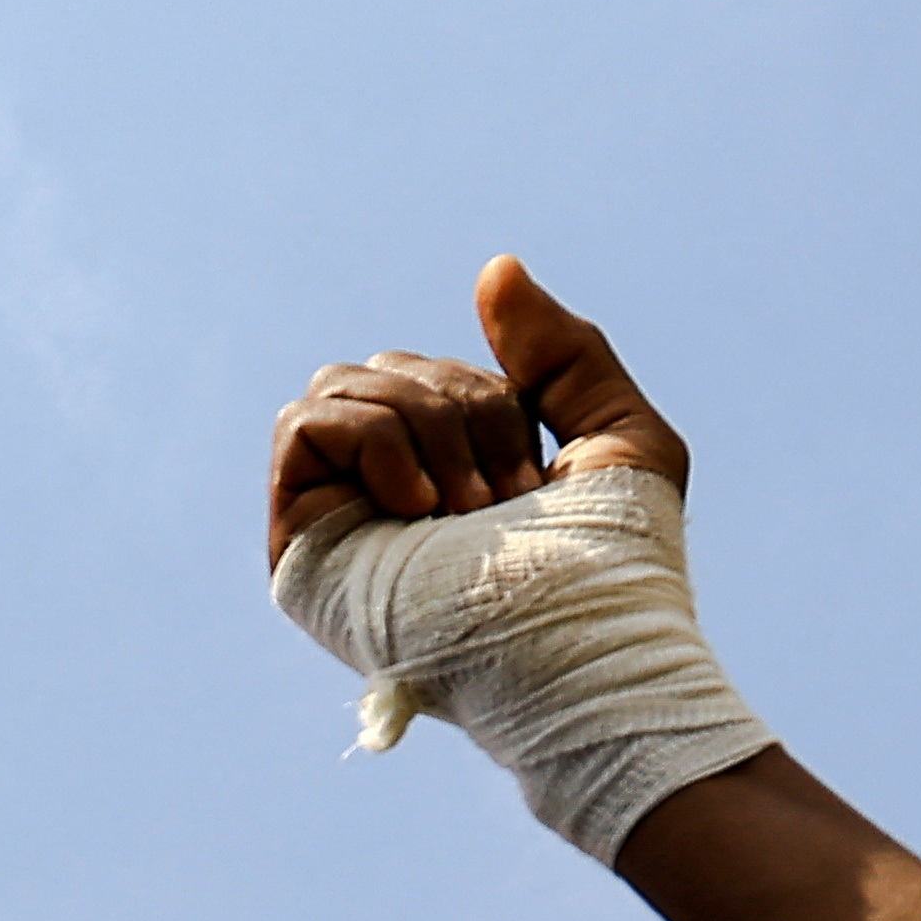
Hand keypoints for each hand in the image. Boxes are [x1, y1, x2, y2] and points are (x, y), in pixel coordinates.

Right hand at [258, 254, 685, 560]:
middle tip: (504, 499)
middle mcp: (388, 492)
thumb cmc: (616, 568)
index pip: (435, 373)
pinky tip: (416, 505)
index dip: (490, 396)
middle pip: (389, 369)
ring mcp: (342, 516)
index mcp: (452, 471)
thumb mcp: (617, 434)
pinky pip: (304, 425)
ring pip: (345, 385)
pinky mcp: (303, 541)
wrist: (582, 652)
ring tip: (466, 510)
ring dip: (423, 425)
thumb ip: (562, 351)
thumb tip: (495, 268)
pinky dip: (370, 440)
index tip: (536, 480)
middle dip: (460, 406)